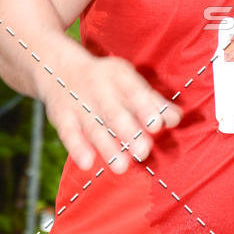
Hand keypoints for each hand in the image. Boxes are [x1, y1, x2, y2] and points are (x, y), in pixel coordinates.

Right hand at [42, 54, 181, 173]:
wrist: (57, 66)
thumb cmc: (105, 78)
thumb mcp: (128, 81)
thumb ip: (153, 101)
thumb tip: (176, 119)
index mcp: (119, 75)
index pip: (134, 92)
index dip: (145, 108)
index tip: (157, 125)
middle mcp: (98, 87)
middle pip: (114, 112)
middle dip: (128, 132)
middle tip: (143, 151)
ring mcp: (78, 102)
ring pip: (94, 126)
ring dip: (107, 146)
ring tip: (121, 166)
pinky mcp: (61, 116)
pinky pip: (68, 133)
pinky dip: (77, 148)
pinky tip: (87, 163)